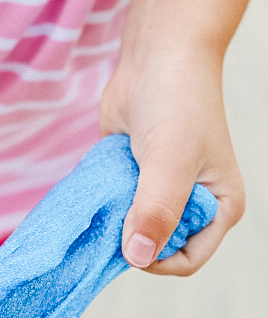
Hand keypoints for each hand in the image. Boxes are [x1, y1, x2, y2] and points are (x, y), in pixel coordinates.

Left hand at [100, 46, 244, 275]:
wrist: (157, 57)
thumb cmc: (177, 104)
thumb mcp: (171, 160)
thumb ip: (156, 210)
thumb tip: (138, 257)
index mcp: (219, 209)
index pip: (187, 260)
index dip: (156, 260)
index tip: (128, 240)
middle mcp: (193, 207)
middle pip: (156, 248)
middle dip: (132, 240)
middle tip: (113, 214)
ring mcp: (163, 196)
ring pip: (132, 232)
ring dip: (114, 223)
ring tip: (106, 198)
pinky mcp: (137, 183)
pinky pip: (117, 210)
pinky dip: (105, 206)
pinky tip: (98, 191)